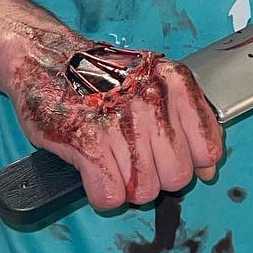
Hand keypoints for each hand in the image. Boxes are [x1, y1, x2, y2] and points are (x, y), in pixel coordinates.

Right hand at [5, 27, 223, 211]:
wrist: (44, 57)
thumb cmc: (99, 76)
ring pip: (144, 191)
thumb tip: (208, 170)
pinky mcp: (88, 141)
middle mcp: (152, 101)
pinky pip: (110, 195)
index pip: (208, 148)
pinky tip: (95, 174)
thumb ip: (187, 120)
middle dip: (156, 178)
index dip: (190, 163)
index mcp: (175, 83)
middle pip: (177, 177)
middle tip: (134, 161)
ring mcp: (121, 122)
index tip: (170, 158)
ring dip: (127, 187)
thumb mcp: (154, 80)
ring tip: (112, 163)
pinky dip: (102, 195)